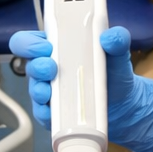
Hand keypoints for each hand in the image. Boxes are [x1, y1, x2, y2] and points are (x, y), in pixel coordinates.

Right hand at [7, 26, 152, 151]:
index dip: (30, 43)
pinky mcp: (53, 113)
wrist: (124, 105)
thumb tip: (111, 37)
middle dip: (36, 66)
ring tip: (50, 92)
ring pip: (34, 90)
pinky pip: (42, 114)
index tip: (46, 47)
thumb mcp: (118, 54)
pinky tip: (53, 113)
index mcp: (56, 48)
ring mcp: (49, 92)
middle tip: (51, 68)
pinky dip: (45, 114)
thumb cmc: (114, 73)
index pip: (29, 41)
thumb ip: (118, 40)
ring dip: (39, 90)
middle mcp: (48, 68)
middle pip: (29, 65)